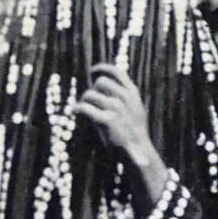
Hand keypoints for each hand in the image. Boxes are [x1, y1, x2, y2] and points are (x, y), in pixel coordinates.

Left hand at [77, 64, 168, 205]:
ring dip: (85, 101)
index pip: (116, 72)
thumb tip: (102, 79)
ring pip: (90, 95)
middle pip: (100, 83)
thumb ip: (123, 93)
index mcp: (133, 93)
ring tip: (87, 110)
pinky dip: (79, 109)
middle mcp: (125, 98)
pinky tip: (79, 113)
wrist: (138, 150)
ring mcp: (116, 109)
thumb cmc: (133, 129)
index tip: (92, 71)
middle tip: (92, 101)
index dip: (102, 69)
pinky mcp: (107, 121)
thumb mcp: (135, 108)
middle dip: (93, 90)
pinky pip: (84, 108)